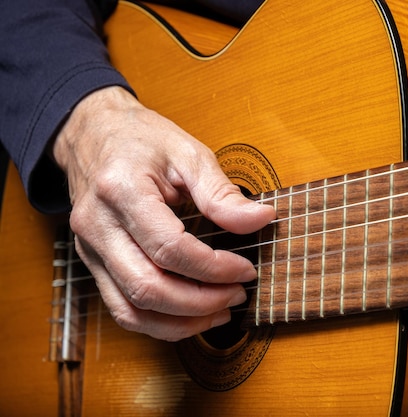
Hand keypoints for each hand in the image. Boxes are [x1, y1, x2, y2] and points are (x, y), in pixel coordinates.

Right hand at [53, 86, 275, 340]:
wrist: (93, 133)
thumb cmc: (142, 140)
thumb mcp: (188, 154)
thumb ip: (222, 193)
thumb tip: (261, 219)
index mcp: (122, 190)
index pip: (170, 248)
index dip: (213, 268)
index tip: (245, 269)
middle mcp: (98, 225)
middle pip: (148, 287)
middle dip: (201, 302)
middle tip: (238, 294)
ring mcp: (89, 248)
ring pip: (132, 310)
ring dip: (181, 322)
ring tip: (220, 312)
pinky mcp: (91, 262)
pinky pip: (122, 309)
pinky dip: (159, 322)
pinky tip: (191, 315)